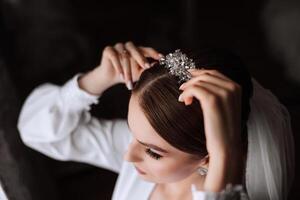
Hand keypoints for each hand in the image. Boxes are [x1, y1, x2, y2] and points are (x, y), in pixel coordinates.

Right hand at [79, 41, 161, 94]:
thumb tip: (156, 65)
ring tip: (129, 83)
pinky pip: (114, 57)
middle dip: (141, 59)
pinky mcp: (108, 50)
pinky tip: (121, 76)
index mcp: (138, 50)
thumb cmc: (127, 75)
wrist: (110, 78)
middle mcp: (128, 46)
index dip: (154, 53)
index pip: (147, 50)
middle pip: (136, 50)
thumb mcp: (139, 74)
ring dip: (128, 71)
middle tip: (146, 67)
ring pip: (125, 56)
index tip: (161, 58)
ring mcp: (118, 47)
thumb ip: (146, 69)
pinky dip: (118, 67)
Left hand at [178, 69, 242, 191]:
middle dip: (192, 80)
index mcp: (236, 87)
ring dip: (188, 88)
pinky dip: (186, 93)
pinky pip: (194, 89)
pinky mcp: (212, 100)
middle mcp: (232, 87)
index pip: (214, 73)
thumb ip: (218, 93)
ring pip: (198, 81)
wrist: (226, 147)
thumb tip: (200, 83)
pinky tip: (184, 102)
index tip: (188, 77)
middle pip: (205, 75)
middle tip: (182, 89)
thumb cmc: (222, 130)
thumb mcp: (224, 107)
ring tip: (184, 99)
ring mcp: (223, 93)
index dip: (199, 73)